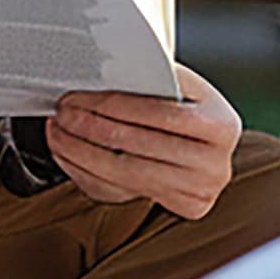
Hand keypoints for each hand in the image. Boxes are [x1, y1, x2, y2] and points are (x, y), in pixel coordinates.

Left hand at [47, 64, 240, 220]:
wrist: (207, 146)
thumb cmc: (190, 110)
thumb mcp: (182, 88)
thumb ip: (153, 80)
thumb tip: (105, 70)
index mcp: (221, 126)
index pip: (158, 114)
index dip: (113, 105)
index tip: (79, 96)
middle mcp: (215, 165)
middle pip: (137, 145)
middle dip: (90, 125)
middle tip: (62, 112)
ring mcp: (198, 191)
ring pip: (123, 172)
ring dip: (80, 150)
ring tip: (58, 132)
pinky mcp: (179, 208)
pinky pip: (121, 192)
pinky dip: (86, 172)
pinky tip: (70, 155)